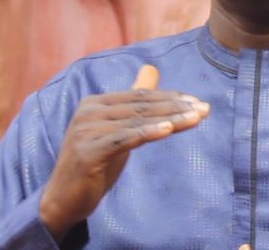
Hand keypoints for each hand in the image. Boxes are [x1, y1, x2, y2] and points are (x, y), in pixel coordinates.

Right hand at [39, 65, 208, 241]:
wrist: (62, 199)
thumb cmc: (96, 160)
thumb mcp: (118, 128)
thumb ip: (134, 101)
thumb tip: (151, 68)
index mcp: (96, 102)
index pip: (141, 96)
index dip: (171, 98)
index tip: (198, 102)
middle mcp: (89, 111)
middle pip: (143, 106)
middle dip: (177, 107)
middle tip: (205, 108)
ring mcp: (86, 130)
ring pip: (139, 121)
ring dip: (172, 119)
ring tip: (197, 118)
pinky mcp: (88, 151)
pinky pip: (126, 138)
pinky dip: (150, 132)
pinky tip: (170, 129)